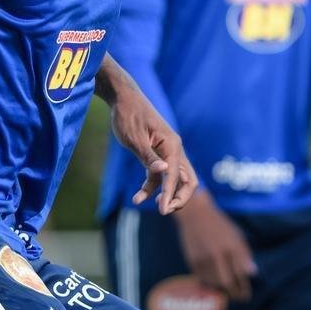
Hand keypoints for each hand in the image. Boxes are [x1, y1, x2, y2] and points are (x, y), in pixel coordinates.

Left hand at [109, 85, 196, 214]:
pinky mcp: (158, 154)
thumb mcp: (134, 138)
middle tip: (163, 210)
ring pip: (174, 180)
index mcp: (172, 144)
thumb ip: (148, 157)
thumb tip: (164, 172)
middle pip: (186, 180)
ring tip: (140, 202)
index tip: (161, 211)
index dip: (169, 194)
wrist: (123, 98)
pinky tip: (138, 197)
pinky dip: (152, 186)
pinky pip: (160, 175)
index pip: (175, 175)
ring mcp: (167, 152)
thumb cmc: (128, 115)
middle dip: (178, 198)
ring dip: (163, 195)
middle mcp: (174, 149)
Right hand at [175, 190, 257, 301]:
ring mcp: (204, 257)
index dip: (244, 288)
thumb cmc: (219, 225)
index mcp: (232, 245)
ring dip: (222, 289)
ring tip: (227, 291)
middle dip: (234, 294)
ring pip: (214, 283)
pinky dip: (209, 283)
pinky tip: (213, 283)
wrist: (195, 214)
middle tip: (238, 298)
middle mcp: (218, 253)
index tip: (246, 296)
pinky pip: (202, 279)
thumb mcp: (236, 234)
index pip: (241, 273)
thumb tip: (253, 274)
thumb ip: (245, 254)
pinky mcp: (192, 260)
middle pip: (227, 282)